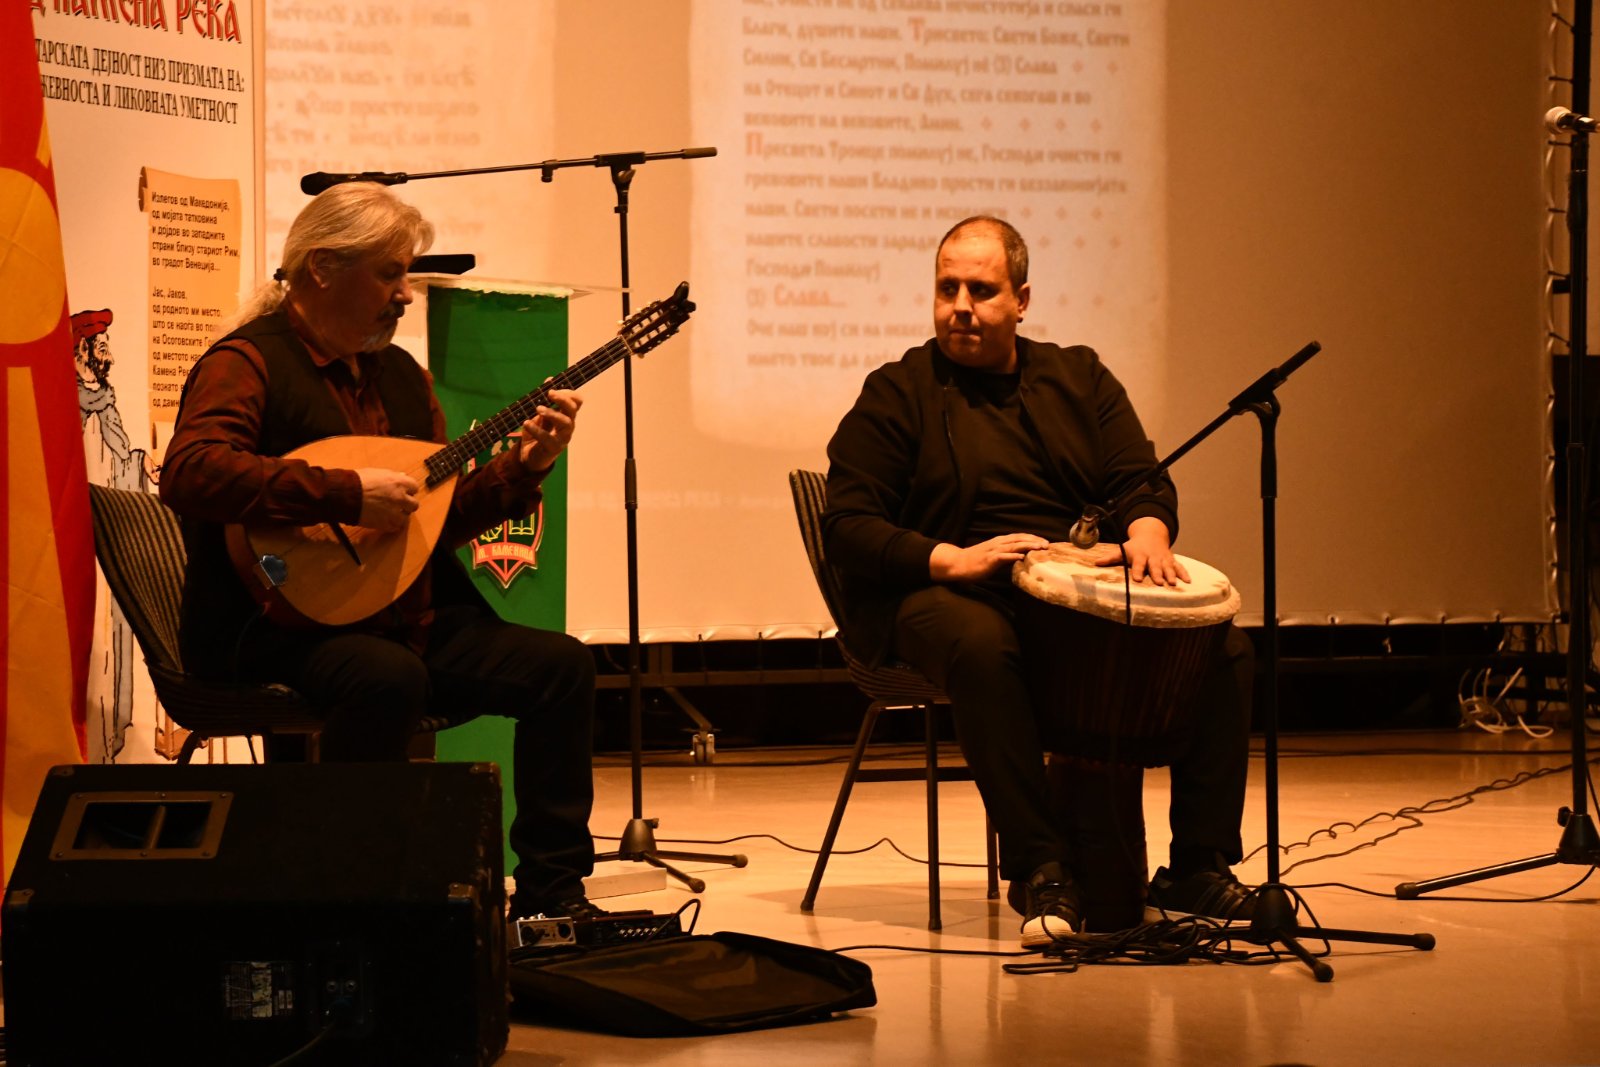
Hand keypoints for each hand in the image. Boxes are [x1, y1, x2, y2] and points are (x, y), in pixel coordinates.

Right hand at [355, 467, 418, 531]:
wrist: (344, 495)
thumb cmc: (358, 481)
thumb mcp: (377, 473)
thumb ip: (393, 476)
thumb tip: (402, 476)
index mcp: (399, 483)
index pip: (414, 487)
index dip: (408, 490)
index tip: (404, 492)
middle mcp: (400, 498)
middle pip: (414, 505)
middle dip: (407, 504)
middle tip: (398, 504)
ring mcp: (394, 512)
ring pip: (405, 517)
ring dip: (400, 515)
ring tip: (390, 512)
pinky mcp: (385, 524)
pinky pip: (395, 527)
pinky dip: (391, 524)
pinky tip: (385, 520)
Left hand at [518, 388, 581, 473]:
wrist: (528, 457)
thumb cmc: (536, 433)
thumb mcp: (538, 414)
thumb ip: (544, 399)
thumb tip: (550, 379)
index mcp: (565, 415)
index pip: (576, 402)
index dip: (569, 393)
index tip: (554, 388)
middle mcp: (568, 425)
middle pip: (572, 410)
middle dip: (562, 399)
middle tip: (549, 393)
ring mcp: (563, 438)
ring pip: (566, 423)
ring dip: (552, 413)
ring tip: (538, 409)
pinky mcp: (554, 448)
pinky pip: (548, 438)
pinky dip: (536, 430)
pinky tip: (526, 424)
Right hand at [930, 533, 1049, 581]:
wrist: (958, 563)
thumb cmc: (975, 561)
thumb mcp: (993, 555)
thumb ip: (1005, 554)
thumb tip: (1019, 557)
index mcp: (999, 541)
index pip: (1019, 537)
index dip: (1032, 538)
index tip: (1044, 542)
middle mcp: (998, 543)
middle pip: (1020, 539)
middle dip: (1034, 540)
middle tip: (1047, 544)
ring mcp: (994, 550)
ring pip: (1014, 545)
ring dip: (1028, 546)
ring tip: (1040, 548)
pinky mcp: (989, 559)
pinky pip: (1003, 556)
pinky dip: (1013, 556)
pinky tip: (1022, 557)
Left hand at [1093, 517, 1188, 585]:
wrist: (1151, 535)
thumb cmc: (1135, 547)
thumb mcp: (1123, 550)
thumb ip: (1111, 558)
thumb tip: (1096, 563)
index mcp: (1140, 556)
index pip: (1138, 564)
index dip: (1138, 571)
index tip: (1137, 579)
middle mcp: (1153, 558)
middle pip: (1155, 566)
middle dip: (1157, 574)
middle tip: (1159, 582)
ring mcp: (1163, 559)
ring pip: (1168, 567)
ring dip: (1171, 574)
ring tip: (1172, 583)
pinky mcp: (1172, 560)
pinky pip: (1179, 566)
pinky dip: (1184, 573)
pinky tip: (1188, 581)